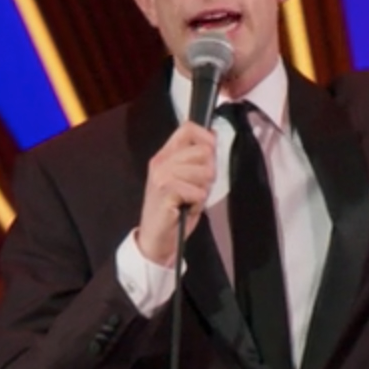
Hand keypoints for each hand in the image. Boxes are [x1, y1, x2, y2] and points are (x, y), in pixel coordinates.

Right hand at [134, 122, 216, 266]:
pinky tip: (187, 208)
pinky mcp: (166, 191)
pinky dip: (198, 204)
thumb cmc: (173, 211)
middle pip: (203, 151)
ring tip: (190, 199)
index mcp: (164, 155)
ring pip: (204, 172)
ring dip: (203, 190)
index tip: (210, 155)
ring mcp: (162, 176)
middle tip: (197, 188)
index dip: (206, 138)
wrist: (155, 239)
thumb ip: (195, 159)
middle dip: (209, 172)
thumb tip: (213, 136)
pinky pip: (198, 191)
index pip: (188, 128)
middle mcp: (161, 162)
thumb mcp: (185, 179)